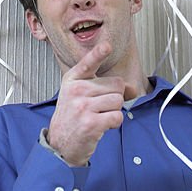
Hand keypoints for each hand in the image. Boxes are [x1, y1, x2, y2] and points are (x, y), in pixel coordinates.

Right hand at [47, 43, 132, 166]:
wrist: (59, 144)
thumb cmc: (73, 116)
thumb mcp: (82, 95)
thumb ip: (105, 87)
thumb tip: (132, 88)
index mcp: (73, 79)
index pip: (88, 63)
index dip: (98, 54)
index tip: (106, 46)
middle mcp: (77, 90)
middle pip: (116, 84)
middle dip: (114, 96)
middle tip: (99, 107)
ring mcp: (83, 107)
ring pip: (118, 100)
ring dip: (114, 110)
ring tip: (99, 116)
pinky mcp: (91, 123)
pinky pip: (117, 116)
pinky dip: (115, 122)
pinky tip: (102, 125)